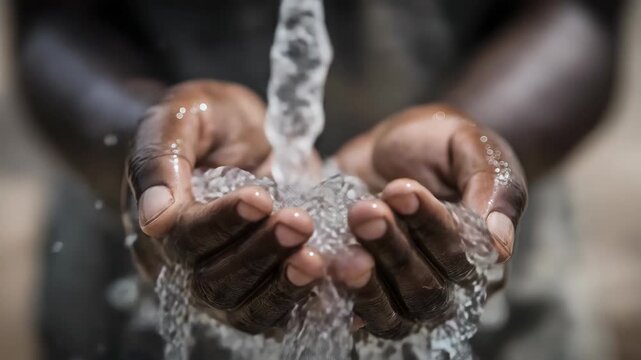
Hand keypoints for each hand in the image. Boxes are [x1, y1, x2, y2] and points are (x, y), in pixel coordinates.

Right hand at [126, 80, 324, 333]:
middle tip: (299, 223)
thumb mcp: (181, 117)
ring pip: (246, 308)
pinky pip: (280, 313)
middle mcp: (188, 265)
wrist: (246, 132)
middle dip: (259, 253)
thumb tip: (155, 221)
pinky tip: (332, 277)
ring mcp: (227, 282)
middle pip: (215, 283)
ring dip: (282, 284)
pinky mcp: (264, 287)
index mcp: (161, 225)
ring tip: (316, 258)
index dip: (221, 223)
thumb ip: (161, 160)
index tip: (258, 198)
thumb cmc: (208, 119)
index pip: (183, 240)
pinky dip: (306, 301)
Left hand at [331, 104, 526, 338]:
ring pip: (392, 311)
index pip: (461, 256)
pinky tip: (320, 265)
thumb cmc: (438, 143)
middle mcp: (446, 283)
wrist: (395, 145)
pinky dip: (338, 295)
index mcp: (481, 253)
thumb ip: (490, 185)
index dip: (431, 227)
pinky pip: (355, 313)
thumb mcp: (467, 146)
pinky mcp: (366, 293)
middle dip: (393, 250)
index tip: (400, 189)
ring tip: (342, 243)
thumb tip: (500, 244)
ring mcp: (404, 294)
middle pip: (425, 291)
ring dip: (366, 280)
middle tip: (363, 211)